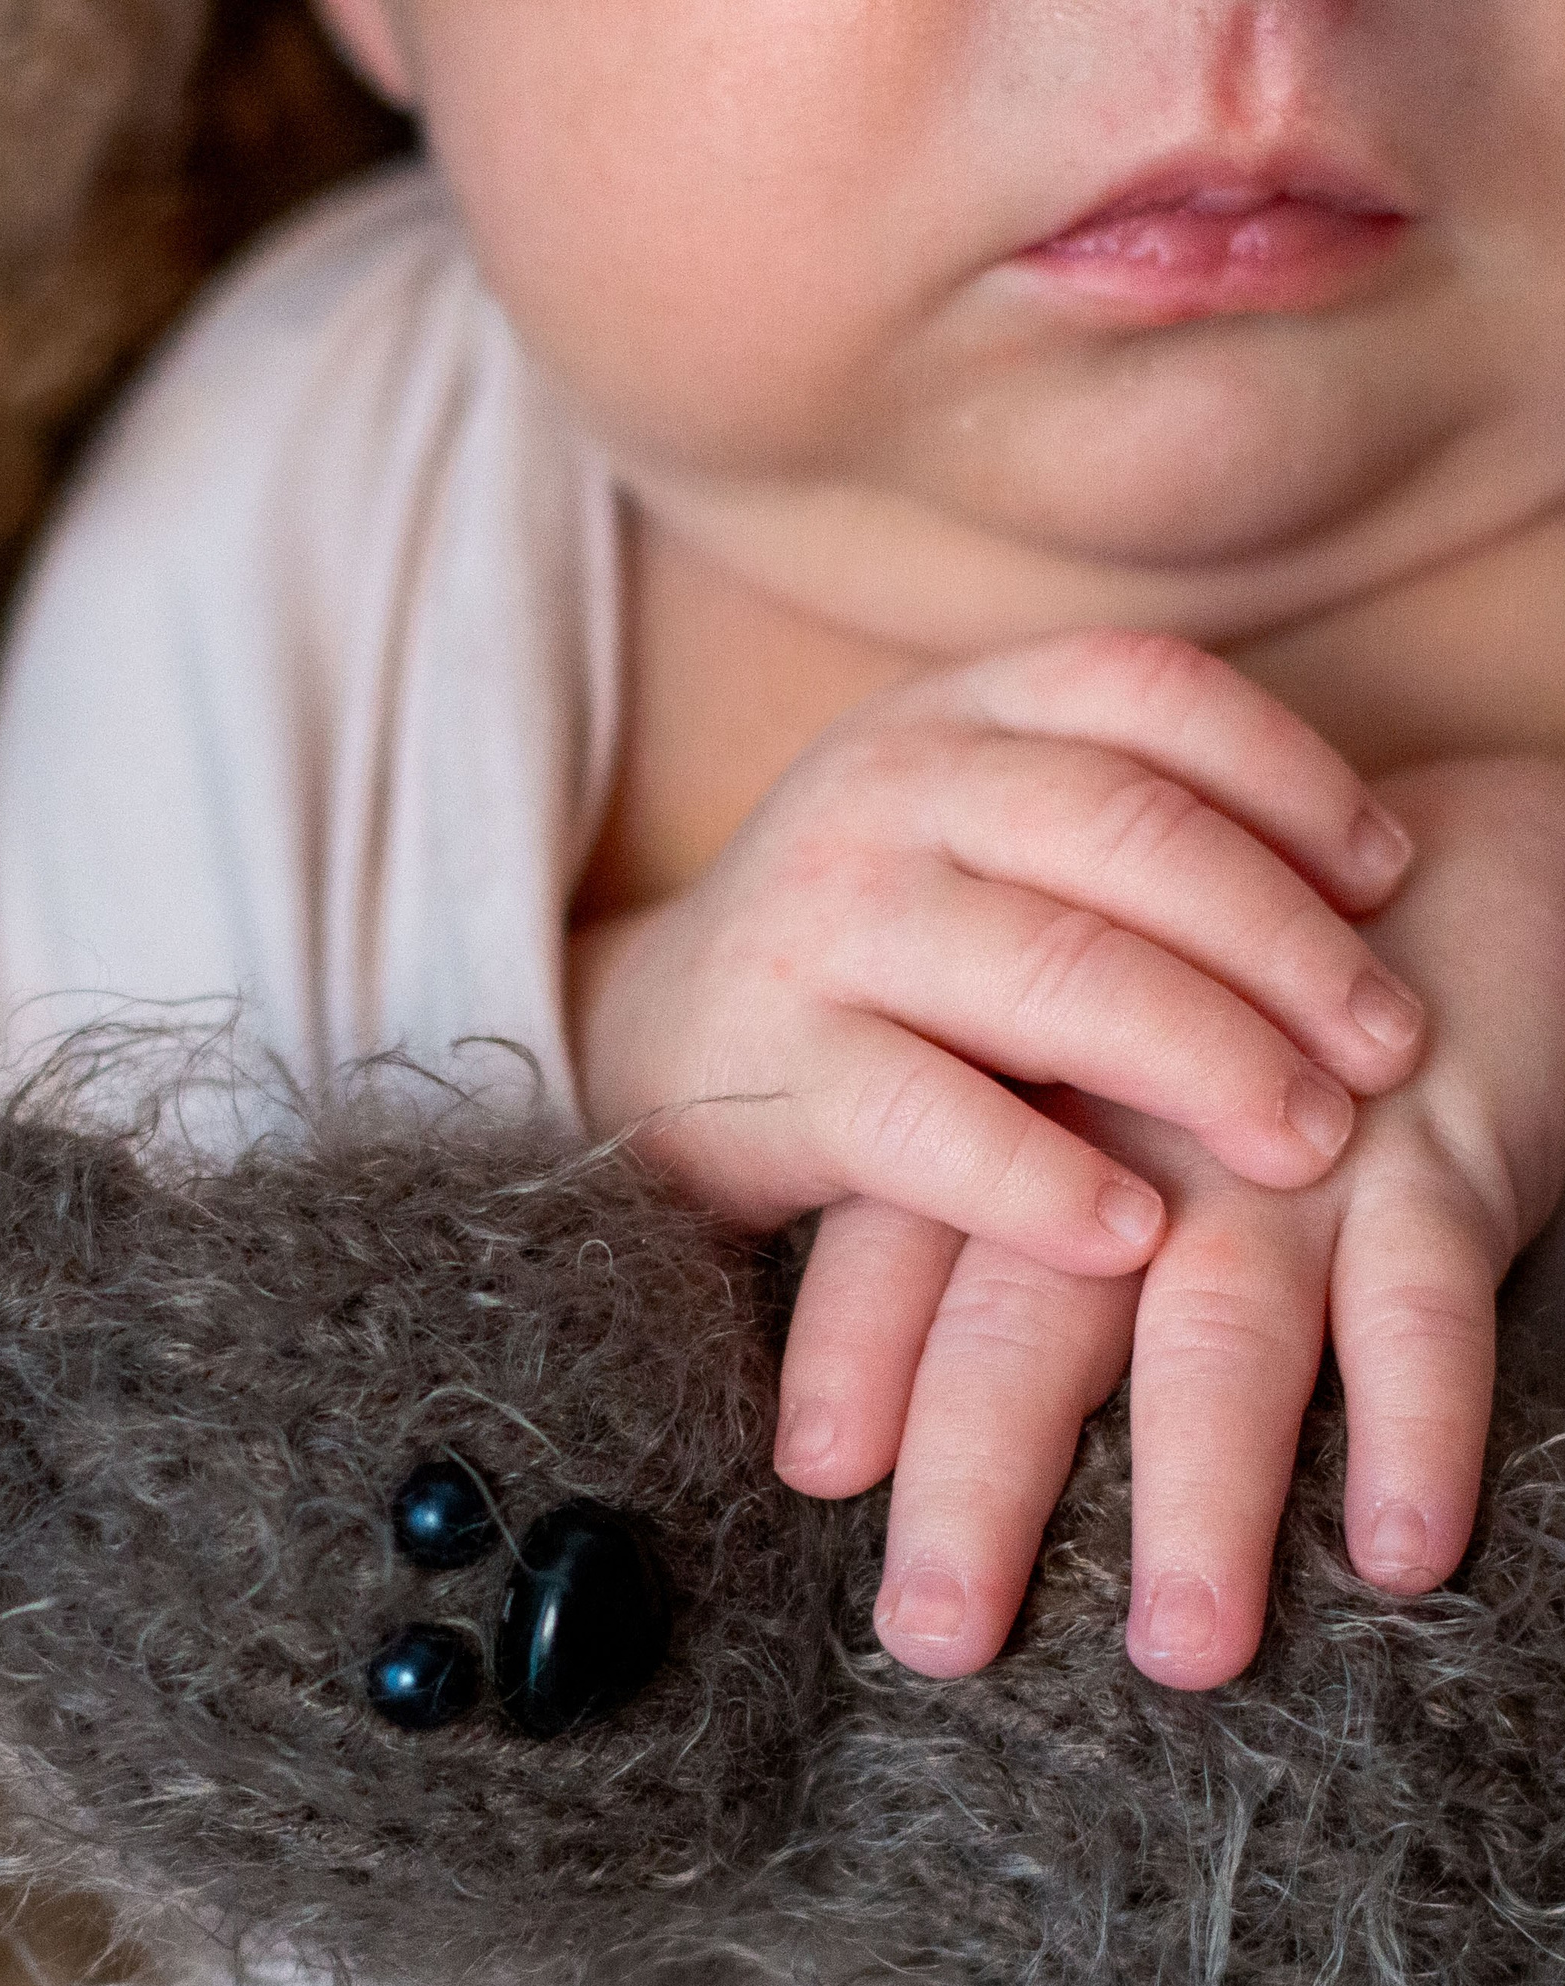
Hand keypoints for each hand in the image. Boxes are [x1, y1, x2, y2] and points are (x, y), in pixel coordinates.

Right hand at [571, 628, 1423, 1288]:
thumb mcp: (980, 846)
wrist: (650, 1046)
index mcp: (954, 715)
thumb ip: (1122, 840)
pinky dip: (1042, 1180)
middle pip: (1128, 834)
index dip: (1292, 780)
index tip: (1389, 882)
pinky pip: (927, 1122)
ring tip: (1309, 1144)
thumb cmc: (876, 956)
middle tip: (1388, 1050)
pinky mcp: (770, 1071)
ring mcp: (820, 927)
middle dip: (1284, 947)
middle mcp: (883, 792)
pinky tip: (1135, 1234)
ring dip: (1205, 1060)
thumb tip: (1365, 892)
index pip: (1150, 696)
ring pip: (1050, 971)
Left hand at [808, 755, 1564, 1689]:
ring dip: (1204, 1494)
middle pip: (1029, 1315)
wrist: (1450, 870)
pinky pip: (1425, 1304)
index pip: (905, 1243)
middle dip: (980, 1477)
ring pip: (1223, 1330)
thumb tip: (829, 1446)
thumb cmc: (1220, 1039)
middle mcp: (1130, 1141)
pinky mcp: (1437, 1159)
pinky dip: (1418, 1424)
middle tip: (938, 1633)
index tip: (810, 1473)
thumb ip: (964, 1251)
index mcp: (1023, 1123)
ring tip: (1185, 1648)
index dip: (852, 1351)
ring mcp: (1285, 1156)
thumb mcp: (1079, 1115)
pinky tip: (1401, 1549)